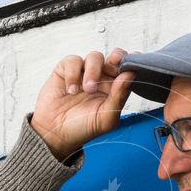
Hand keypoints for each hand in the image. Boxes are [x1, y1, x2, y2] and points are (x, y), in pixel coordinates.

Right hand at [30, 47, 135, 161]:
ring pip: (95, 56)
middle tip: (113, 66)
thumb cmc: (82, 128)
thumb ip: (119, 97)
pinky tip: (71, 90)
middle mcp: (102, 78)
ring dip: (93, 71)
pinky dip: (73, 74)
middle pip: (115, 57)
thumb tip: (130, 75)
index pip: (128, 70)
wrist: (55, 133)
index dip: (133, 62)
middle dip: (116, 58)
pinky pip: (73, 60)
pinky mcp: (66, 70)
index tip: (135, 59)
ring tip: (87, 89)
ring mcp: (84, 72)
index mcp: (115, 89)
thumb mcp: (106, 119)